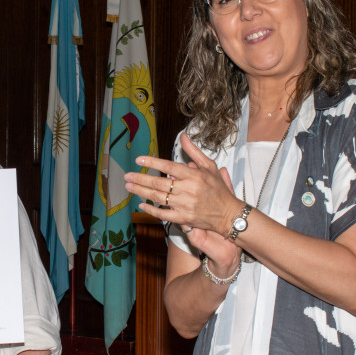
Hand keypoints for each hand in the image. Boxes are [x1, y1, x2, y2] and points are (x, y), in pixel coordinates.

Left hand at [124, 133, 242, 262]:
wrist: (228, 214)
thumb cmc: (218, 189)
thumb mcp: (209, 166)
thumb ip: (193, 151)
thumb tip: (183, 136)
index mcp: (193, 175)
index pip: (168, 166)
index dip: (152, 163)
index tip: (138, 160)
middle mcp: (187, 190)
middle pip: (158, 183)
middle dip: (140, 179)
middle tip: (127, 176)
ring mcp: (184, 205)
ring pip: (157, 198)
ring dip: (141, 192)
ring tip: (129, 187)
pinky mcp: (184, 218)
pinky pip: (163, 214)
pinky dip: (151, 210)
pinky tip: (141, 204)